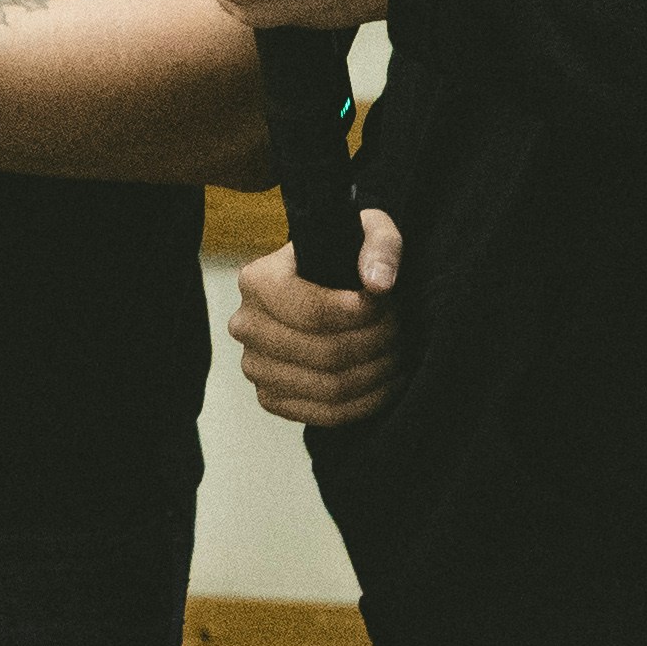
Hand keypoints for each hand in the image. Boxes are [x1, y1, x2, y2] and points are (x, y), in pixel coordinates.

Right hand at [225, 206, 401, 426]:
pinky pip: (324, 415)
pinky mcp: (270, 397)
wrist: (323, 285)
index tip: (387, 305)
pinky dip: (365, 403)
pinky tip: (385, 381)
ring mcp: (254, 366)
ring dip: (376, 374)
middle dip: (375, 344)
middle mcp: (246, 325)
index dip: (361, 315)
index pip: (312, 312)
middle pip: (324, 353)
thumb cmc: (344, 256)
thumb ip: (379, 245)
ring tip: (397, 353)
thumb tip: (378, 284)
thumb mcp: (368, 230)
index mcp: (256, 280)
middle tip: (400, 331)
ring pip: (329, 387)